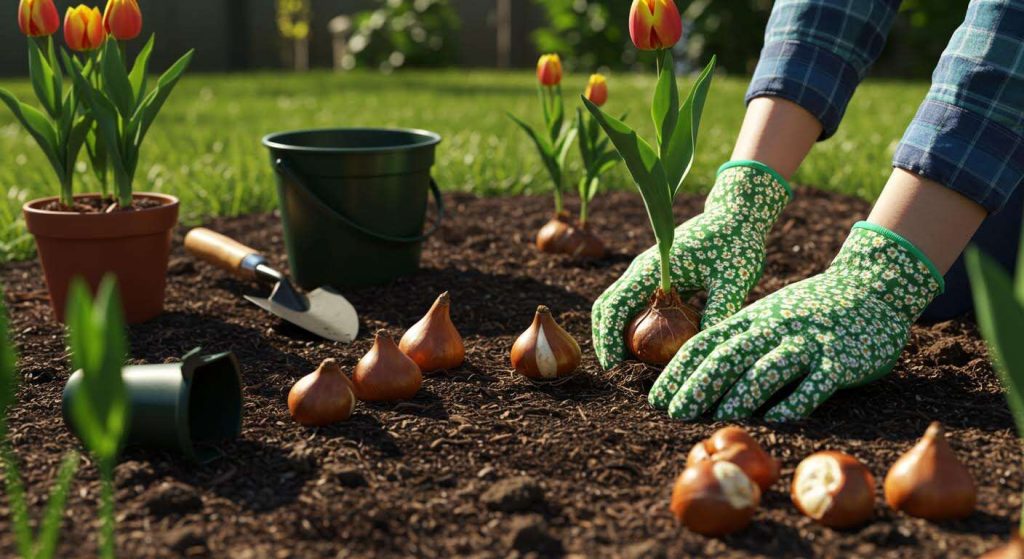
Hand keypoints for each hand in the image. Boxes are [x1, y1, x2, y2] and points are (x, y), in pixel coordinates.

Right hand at [591, 162, 790, 368]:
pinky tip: (656, 349)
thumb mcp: (732, 278)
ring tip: (634, 365)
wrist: (737, 214)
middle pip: (607, 307)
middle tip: (617, 371)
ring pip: (620, 306)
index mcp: (651, 268)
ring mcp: (648, 272)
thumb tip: (705, 347)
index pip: (614, 306)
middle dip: (606, 339)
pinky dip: (638, 326)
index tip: (613, 367)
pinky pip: (638, 304)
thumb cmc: (736, 242)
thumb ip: (720, 309)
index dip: (608, 338)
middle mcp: (642, 269)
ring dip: (620, 333)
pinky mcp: (660, 276)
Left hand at [649, 223, 943, 421]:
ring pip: (770, 367)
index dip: (678, 371)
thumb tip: (695, 378)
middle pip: (730, 356)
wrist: (870, 286)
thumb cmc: (808, 310)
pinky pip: (816, 382)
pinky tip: (778, 418)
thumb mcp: (767, 315)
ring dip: (743, 393)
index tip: (656, 397)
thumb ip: (738, 339)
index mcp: (751, 319)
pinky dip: (796, 400)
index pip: (705, 343)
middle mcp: (774, 328)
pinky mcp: (840, 359)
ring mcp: (808, 342)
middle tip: (677, 412)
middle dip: (700, 386)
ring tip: (722, 416)